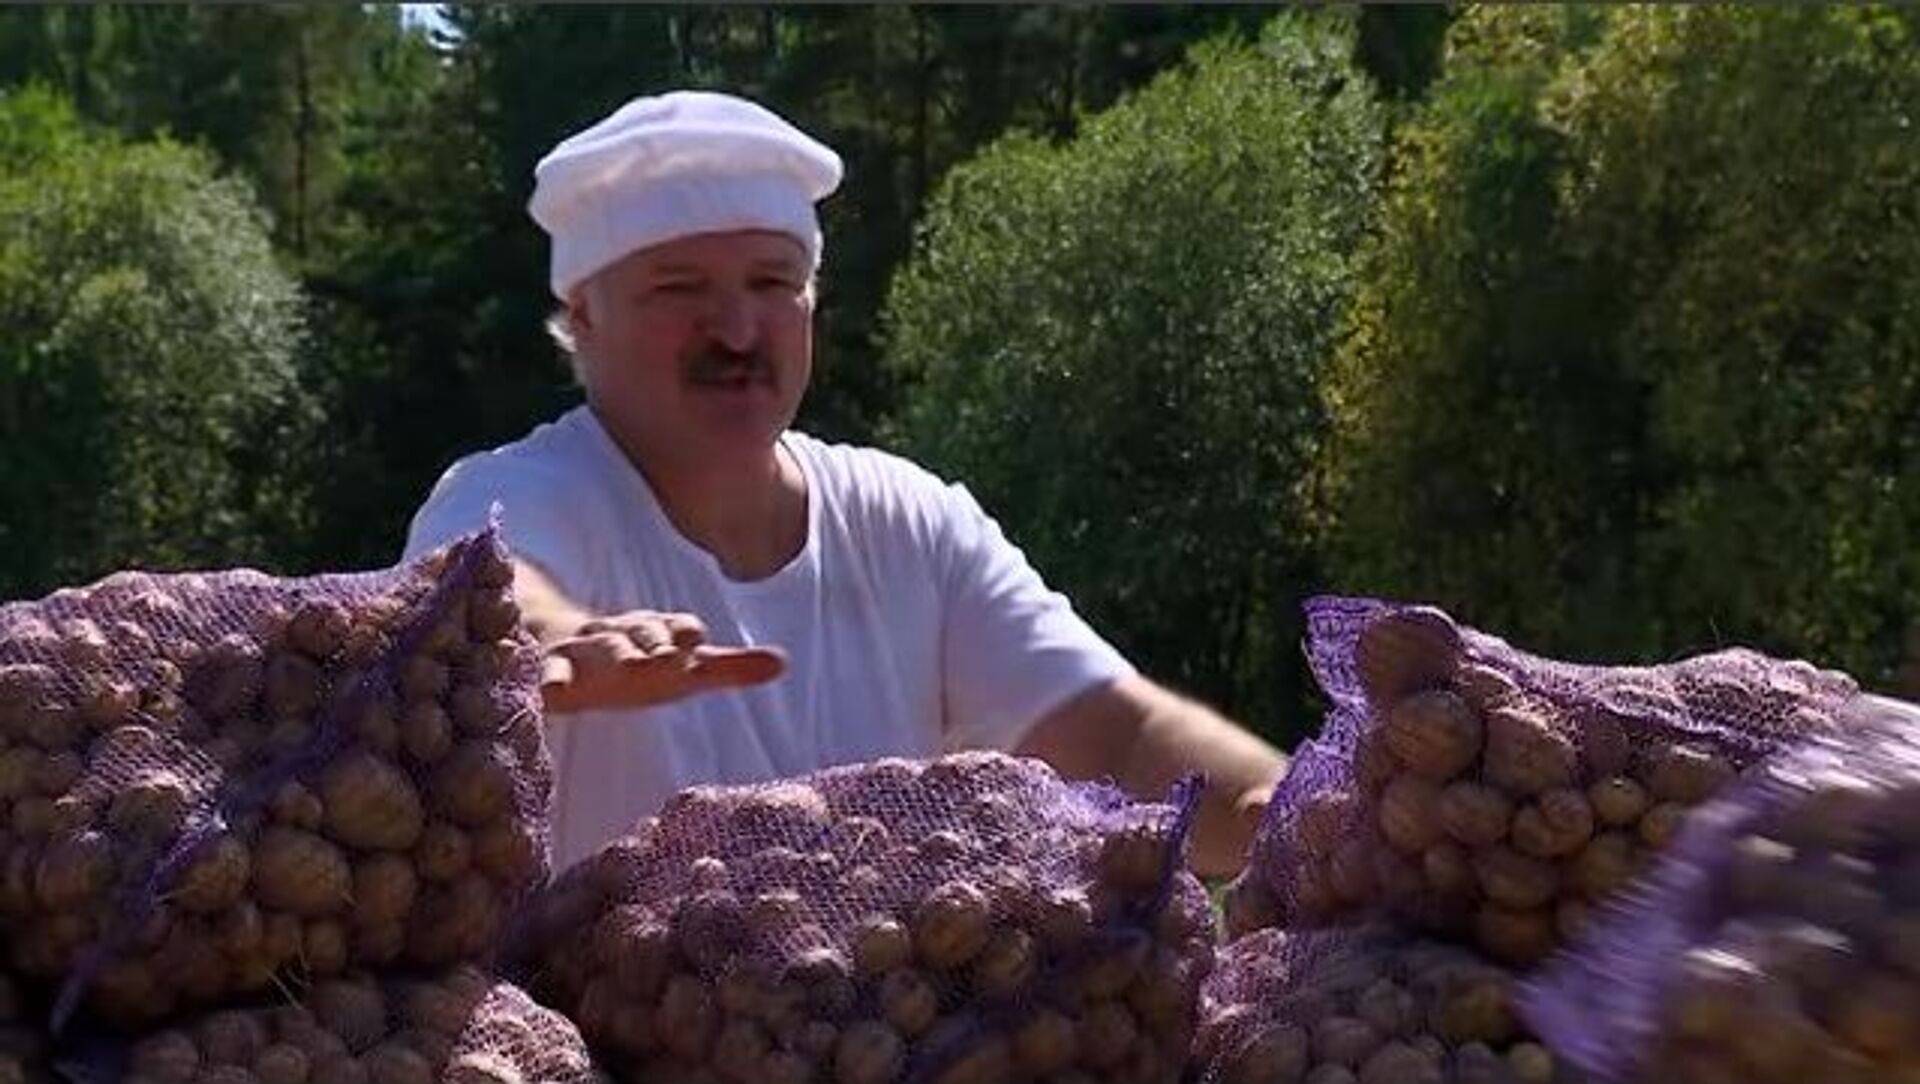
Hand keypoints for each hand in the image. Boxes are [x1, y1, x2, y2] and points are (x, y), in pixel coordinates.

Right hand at [538, 610, 784, 714]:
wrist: (560, 647)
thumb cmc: (636, 663)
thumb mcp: (683, 668)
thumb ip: (729, 668)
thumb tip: (783, 663)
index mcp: (658, 632)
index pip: (677, 628)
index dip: (684, 633)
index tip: (695, 641)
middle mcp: (625, 634)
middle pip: (642, 634)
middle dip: (656, 644)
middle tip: (672, 659)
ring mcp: (586, 649)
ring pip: (602, 648)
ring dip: (617, 654)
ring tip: (630, 668)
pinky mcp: (553, 668)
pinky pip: (550, 671)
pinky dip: (550, 679)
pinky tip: (554, 693)